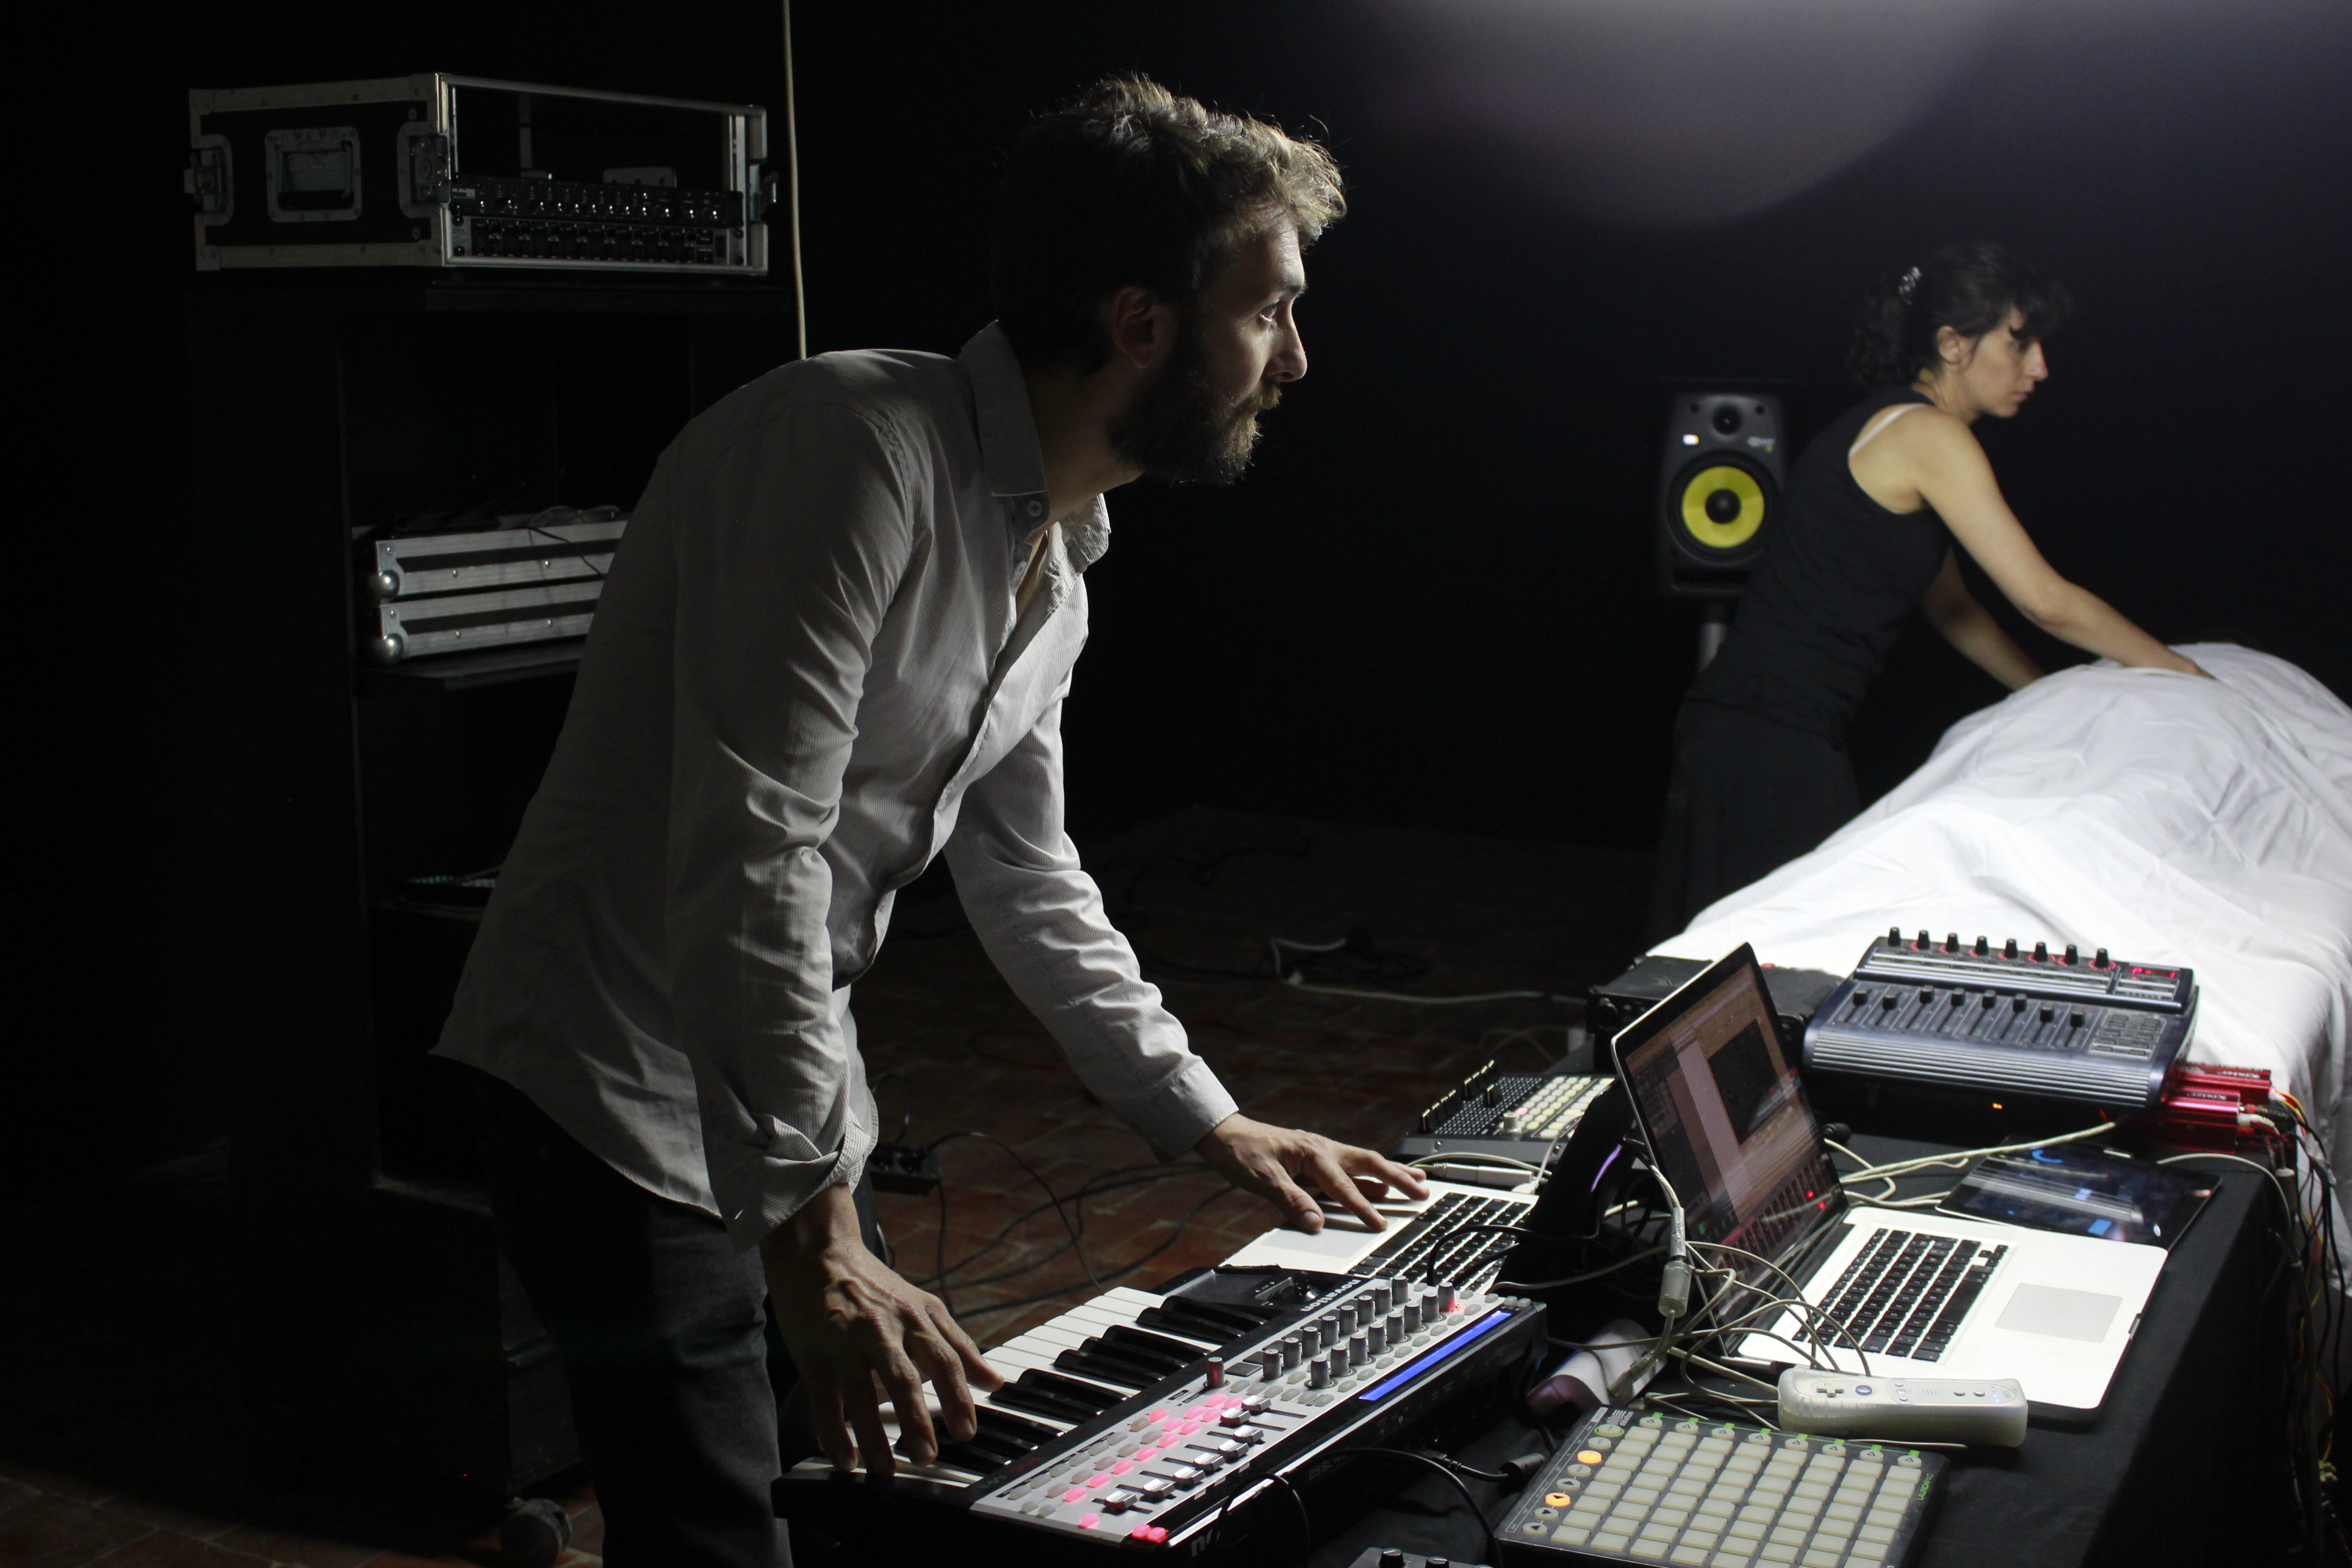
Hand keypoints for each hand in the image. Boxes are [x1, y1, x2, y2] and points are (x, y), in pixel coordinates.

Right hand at [759, 1184, 1001, 1477]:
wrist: (817, 1252)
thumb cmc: (874, 1285)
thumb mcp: (923, 1306)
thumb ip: (958, 1345)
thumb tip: (995, 1381)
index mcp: (915, 1318)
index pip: (945, 1362)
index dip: (958, 1398)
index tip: (967, 1432)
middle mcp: (883, 1329)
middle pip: (904, 1379)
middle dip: (917, 1420)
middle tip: (928, 1457)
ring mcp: (845, 1341)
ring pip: (861, 1394)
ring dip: (873, 1436)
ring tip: (885, 1470)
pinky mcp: (812, 1353)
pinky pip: (824, 1399)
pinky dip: (834, 1433)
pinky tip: (844, 1460)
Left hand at [1194, 1113, 1427, 1233]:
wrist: (1221, 1133)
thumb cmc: (1240, 1152)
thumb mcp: (1262, 1178)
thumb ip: (1291, 1200)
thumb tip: (1315, 1224)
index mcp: (1312, 1152)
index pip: (1343, 1186)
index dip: (1362, 1207)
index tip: (1380, 1224)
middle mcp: (1321, 1148)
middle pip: (1368, 1163)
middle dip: (1397, 1178)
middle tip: (1422, 1191)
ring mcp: (1319, 1152)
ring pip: (1362, 1164)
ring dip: (1389, 1174)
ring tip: (1414, 1182)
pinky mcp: (1313, 1158)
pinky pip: (1348, 1169)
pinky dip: (1368, 1177)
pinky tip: (1377, 1185)